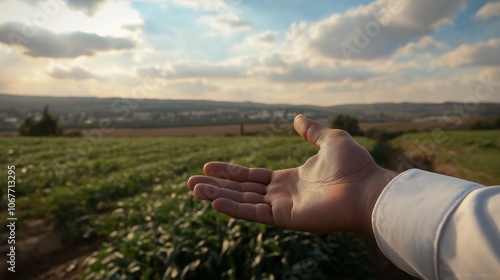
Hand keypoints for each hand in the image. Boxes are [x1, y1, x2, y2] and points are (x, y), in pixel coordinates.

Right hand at [187, 115, 395, 235]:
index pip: (252, 176)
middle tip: (190, 181)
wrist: (368, 189)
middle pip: (241, 190)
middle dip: (216, 185)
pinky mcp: (285, 218)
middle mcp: (282, 194)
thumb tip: (297, 117)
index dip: (230, 171)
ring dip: (217, 195)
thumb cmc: (354, 166)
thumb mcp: (330, 139)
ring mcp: (282, 207)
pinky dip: (233, 207)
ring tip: (192, 189)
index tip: (208, 165)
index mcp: (289, 179)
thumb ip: (311, 130)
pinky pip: (254, 213)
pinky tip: (213, 200)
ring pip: (242, 201)